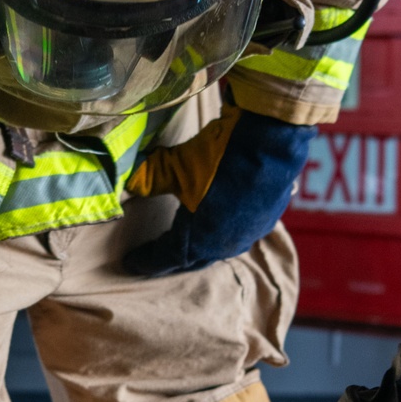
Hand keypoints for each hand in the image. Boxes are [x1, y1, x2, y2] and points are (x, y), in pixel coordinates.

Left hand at [123, 107, 314, 277]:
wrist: (270, 139)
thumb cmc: (218, 157)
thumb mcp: (177, 166)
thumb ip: (151, 178)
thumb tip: (130, 184)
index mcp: (200, 240)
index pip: (166, 258)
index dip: (148, 260)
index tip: (132, 262)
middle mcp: (226, 244)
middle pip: (193, 258)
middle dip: (172, 259)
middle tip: (155, 257)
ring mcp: (250, 232)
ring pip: (219, 247)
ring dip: (200, 247)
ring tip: (186, 242)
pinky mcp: (267, 217)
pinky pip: (238, 232)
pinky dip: (221, 232)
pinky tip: (218, 224)